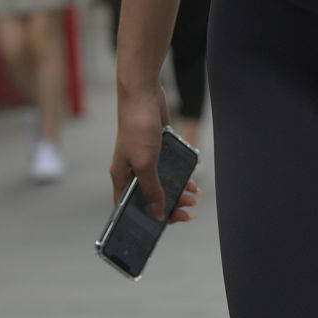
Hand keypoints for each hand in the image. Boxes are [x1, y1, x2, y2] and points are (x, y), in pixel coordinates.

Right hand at [110, 82, 198, 225]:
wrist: (143, 94)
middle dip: (170, 205)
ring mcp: (145, 159)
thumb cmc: (138, 128)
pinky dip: (181, 175)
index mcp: (121, 177)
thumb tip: (158, 214)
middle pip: (150, 197)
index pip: (131, 207)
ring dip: (179, 191)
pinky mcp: (157, 148)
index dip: (147, 218)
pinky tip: (192, 180)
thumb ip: (152, 189)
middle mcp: (131, 170)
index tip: (167, 224)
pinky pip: (170, 168)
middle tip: (189, 209)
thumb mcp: (146, 164)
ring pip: (163, 183)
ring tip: (195, 196)